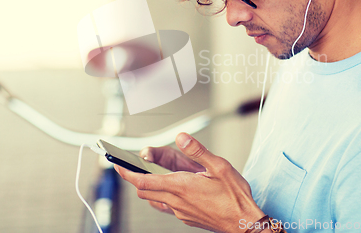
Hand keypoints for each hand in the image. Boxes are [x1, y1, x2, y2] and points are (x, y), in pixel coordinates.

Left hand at [114, 132, 264, 231]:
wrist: (244, 225)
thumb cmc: (234, 197)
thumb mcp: (219, 166)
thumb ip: (197, 150)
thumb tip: (181, 137)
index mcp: (181, 186)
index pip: (143, 181)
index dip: (127, 173)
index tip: (117, 165)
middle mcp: (176, 201)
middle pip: (144, 191)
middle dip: (134, 179)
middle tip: (128, 167)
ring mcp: (181, 213)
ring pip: (154, 200)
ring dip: (147, 188)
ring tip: (149, 176)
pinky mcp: (187, 219)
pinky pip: (166, 207)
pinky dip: (161, 196)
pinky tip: (173, 190)